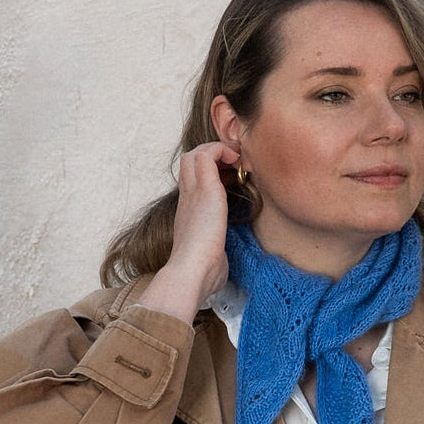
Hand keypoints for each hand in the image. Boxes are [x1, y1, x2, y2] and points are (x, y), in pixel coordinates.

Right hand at [139, 142, 238, 322]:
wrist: (191, 272)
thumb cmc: (202, 273)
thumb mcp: (211, 258)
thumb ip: (216, 255)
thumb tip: (221, 264)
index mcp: (189, 214)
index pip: (192, 181)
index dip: (210, 174)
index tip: (230, 179)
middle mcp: (188, 199)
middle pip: (189, 161)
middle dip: (211, 156)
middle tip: (233, 165)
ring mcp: (194, 192)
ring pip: (195, 153)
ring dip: (216, 150)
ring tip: (234, 161)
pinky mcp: (206, 189)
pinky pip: (208, 154)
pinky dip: (222, 150)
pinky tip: (235, 162)